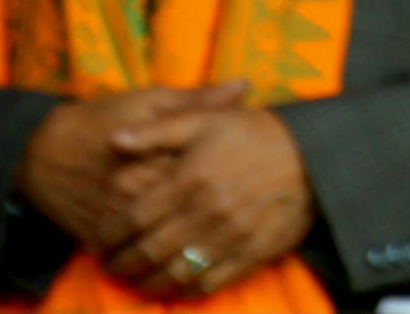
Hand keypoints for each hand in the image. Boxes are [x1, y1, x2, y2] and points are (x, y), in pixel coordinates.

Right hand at [13, 84, 250, 259]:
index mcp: (157, 156)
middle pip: (189, 214)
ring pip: (163, 243)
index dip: (233, 179)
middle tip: (238, 212)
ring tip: (212, 234)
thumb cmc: (101, 120)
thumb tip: (245, 86)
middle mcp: (137, 193)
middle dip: (216, 216)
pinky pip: (135, 257)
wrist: (43, 153)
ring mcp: (117, 220)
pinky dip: (159, 258)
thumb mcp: (150, 101)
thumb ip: (197, 101)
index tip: (248, 177)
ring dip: (191, 244)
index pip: (207, 176)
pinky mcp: (100, 239)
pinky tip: (180, 253)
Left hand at [99, 98, 316, 297]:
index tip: (97, 242)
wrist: (313, 156)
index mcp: (189, 180)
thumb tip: (115, 140)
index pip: (134, 217)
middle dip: (121, 264)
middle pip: (148, 251)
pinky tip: (174, 287)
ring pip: (174, 274)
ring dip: (147, 284)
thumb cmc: (254, 133)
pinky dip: (186, 290)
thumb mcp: (206, 120)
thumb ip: (158, 131)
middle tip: (108, 267)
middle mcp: (205, 213)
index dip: (109, 235)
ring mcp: (228, 238)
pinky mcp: (250, 255)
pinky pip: (209, 283)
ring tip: (134, 282)